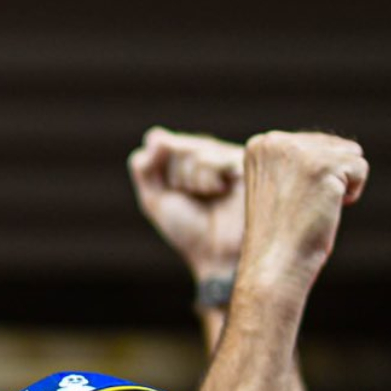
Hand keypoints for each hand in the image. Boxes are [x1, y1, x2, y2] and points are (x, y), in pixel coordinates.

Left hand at [128, 127, 246, 284]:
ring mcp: (229, 155)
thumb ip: (145, 168)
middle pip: (176, 145)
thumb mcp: (155, 200)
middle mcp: (211, 153)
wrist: (219, 254)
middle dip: (176, 177)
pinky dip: (207, 179)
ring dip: (192, 180)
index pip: (161, 143)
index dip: (162, 173)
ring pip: (192, 151)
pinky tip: (222, 192)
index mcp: (190, 161)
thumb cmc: (189, 231)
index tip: (175, 196)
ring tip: (212, 197)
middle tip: (194, 199)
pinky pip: (210, 157)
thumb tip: (154, 135)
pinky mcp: (246, 160)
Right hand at [237, 131, 367, 294]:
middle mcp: (274, 141)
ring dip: (341, 185)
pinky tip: (326, 209)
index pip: (314, 143)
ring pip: (350, 154)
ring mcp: (297, 152)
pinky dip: (352, 193)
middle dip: (329, 178)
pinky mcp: (322, 165)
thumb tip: (351, 147)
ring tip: (313, 207)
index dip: (313, 176)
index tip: (290, 199)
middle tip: (302, 206)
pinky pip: (360, 168)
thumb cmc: (281, 232)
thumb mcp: (280, 185)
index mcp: (260, 144)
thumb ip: (299, 159)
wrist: (274, 264)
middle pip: (333, 145)